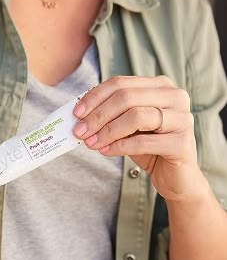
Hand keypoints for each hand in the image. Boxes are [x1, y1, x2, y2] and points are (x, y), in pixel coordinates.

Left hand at [72, 76, 202, 201]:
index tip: (76, 113)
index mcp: (159, 86)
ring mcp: (182, 118)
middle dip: (98, 115)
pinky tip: (105, 152)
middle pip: (126, 97)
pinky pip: (143, 142)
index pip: (120, 83)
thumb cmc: (148, 147)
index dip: (95, 97)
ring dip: (107, 131)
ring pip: (136, 116)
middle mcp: (175, 96)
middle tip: (79, 131)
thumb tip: (79, 114)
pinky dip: (119, 147)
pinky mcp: (182, 143)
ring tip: (90, 143)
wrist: (175, 176)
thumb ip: (110, 115)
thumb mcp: (127, 127)